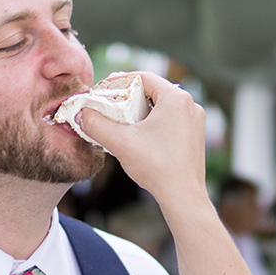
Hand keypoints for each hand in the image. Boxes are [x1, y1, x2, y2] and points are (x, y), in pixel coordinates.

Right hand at [76, 72, 207, 209]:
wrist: (182, 197)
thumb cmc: (157, 168)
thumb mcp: (120, 142)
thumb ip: (96, 124)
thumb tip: (80, 113)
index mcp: (176, 99)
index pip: (144, 77)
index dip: (120, 81)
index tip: (103, 90)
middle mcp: (190, 105)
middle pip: (153, 91)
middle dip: (129, 97)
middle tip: (110, 106)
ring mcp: (195, 121)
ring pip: (161, 107)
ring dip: (141, 111)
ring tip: (122, 122)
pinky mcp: (195, 136)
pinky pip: (170, 120)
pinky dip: (153, 123)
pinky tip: (139, 136)